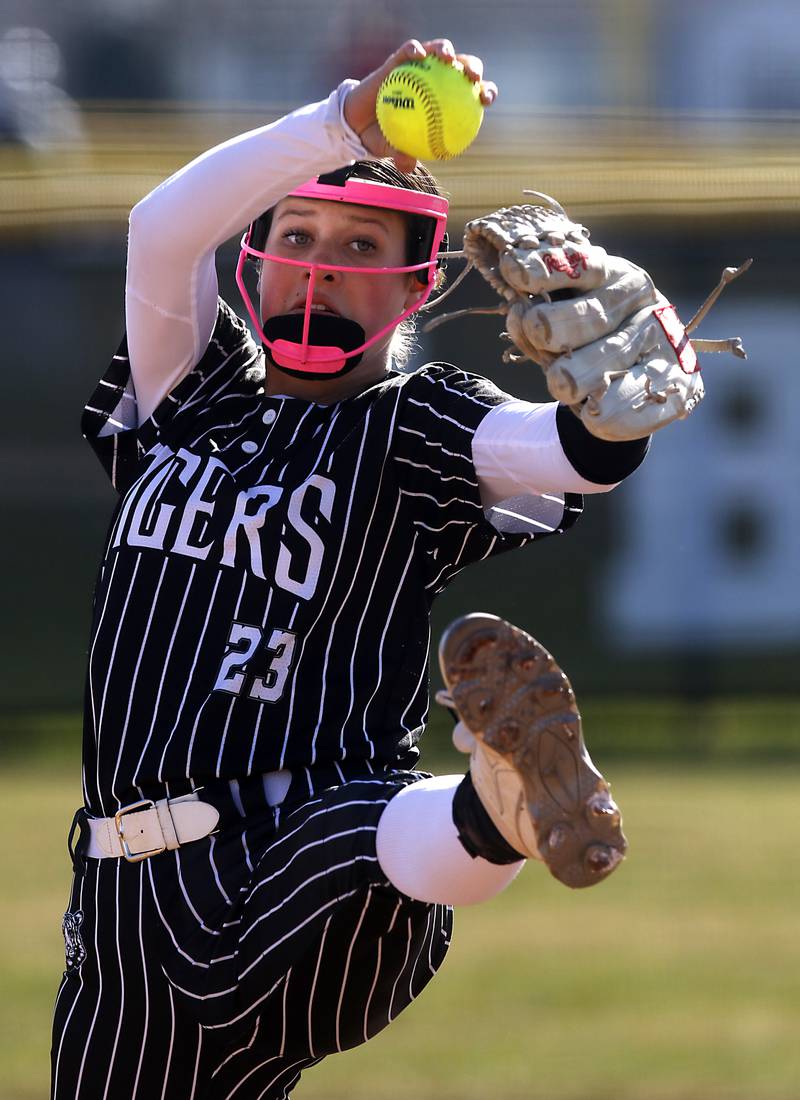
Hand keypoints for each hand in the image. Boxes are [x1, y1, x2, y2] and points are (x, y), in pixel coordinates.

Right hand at [343, 38, 497, 172]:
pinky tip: (418, 55)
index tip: (485, 100)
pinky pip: (409, 50)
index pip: (472, 95)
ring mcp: (419, 68)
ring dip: (446, 50)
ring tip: (447, 59)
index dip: (486, 93)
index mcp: (446, 102)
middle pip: (463, 67)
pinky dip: (415, 49)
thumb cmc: (384, 137)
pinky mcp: (400, 59)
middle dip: (474, 67)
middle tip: (472, 79)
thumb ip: (403, 156)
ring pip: (439, 51)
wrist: (360, 122)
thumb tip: (407, 163)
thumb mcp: (393, 150)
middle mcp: (437, 81)